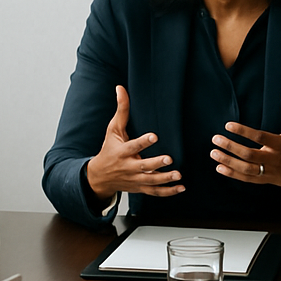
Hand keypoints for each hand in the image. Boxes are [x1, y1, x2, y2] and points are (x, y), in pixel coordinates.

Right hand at [86, 85, 184, 201]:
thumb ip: (121, 110)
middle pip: (143, 166)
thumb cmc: (108, 150)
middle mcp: (128, 167)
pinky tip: (181, 188)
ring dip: (165, 179)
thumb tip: (120, 88)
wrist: (99, 177)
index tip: (154, 136)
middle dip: (156, 164)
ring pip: (151, 181)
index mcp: (121, 152)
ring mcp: (135, 179)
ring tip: (178, 175)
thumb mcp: (113, 130)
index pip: (132, 146)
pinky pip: (155, 192)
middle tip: (169, 159)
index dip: (143, 142)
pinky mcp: (140, 187)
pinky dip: (168, 192)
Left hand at [210, 83, 280, 205]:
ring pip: (245, 169)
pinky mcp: (267, 180)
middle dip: (230, 147)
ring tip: (213, 153)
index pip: (260, 137)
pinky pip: (247, 179)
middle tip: (215, 139)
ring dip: (228, 161)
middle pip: (249, 155)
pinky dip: (233, 174)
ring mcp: (270, 171)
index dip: (243, 131)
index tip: (227, 125)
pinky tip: (219, 167)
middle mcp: (275, 159)